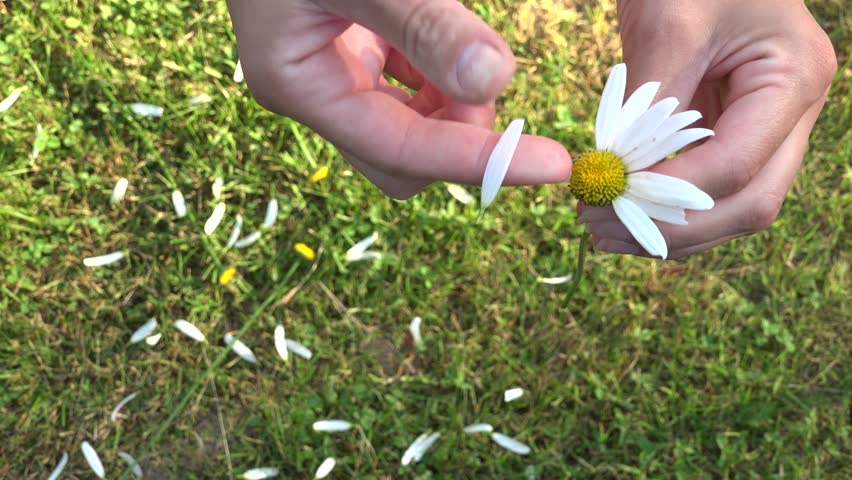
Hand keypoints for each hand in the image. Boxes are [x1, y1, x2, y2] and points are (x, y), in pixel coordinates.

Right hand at [226, 0, 570, 198]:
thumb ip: (424, 23)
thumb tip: (494, 81)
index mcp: (299, 84)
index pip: (401, 151)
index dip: (478, 160)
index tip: (555, 165)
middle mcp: (314, 93)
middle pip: (402, 159)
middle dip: (456, 132)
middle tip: (486, 75)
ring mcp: (332, 77)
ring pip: (410, 126)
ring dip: (452, 101)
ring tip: (462, 40)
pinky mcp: (353, 56)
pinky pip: (408, 90)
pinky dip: (441, 75)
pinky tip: (446, 40)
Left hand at [579, 0, 836, 257]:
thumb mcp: (669, 25)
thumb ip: (652, 104)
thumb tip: (619, 175)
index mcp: (794, 78)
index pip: (737, 165)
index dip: (671, 193)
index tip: (608, 198)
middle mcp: (794, 113)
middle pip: (749, 203)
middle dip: (673, 227)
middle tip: (602, 228)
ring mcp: (769, 128)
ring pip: (732, 207)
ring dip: (669, 228)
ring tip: (603, 229)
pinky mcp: (737, 133)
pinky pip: (712, 189)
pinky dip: (669, 208)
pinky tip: (622, 212)